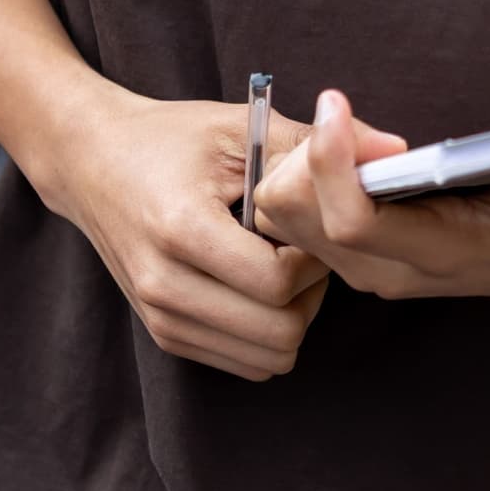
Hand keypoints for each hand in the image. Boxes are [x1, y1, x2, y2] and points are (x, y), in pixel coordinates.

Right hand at [43, 91, 330, 378]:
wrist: (92, 162)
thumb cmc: (170, 139)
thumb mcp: (242, 127)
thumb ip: (318, 145)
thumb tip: (398, 153)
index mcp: (180, 229)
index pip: (277, 283)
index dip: (312, 258)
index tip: (308, 225)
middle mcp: (163, 286)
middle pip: (279, 334)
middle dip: (309, 295)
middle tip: (302, 250)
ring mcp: (160, 319)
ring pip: (267, 359)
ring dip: (290, 318)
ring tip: (279, 266)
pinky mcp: (165, 336)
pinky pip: (245, 363)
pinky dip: (265, 333)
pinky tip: (256, 286)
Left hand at [254, 88, 489, 304]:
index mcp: (439, 253)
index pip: (354, 223)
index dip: (331, 164)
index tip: (336, 103)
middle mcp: (388, 268)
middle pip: (294, 217)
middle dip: (305, 156)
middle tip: (345, 112)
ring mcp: (363, 266)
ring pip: (280, 218)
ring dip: (296, 164)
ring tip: (344, 128)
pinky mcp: (351, 254)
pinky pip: (288, 217)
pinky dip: (297, 177)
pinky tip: (338, 149)